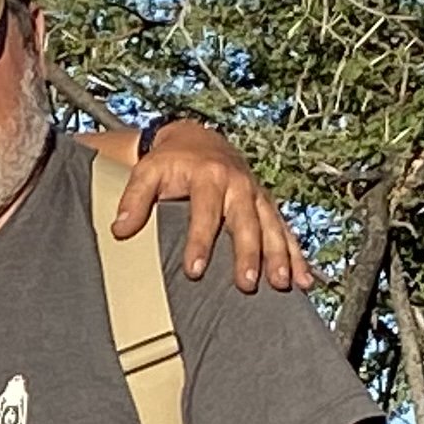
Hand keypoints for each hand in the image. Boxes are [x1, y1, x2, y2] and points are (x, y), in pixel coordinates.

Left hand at [106, 121, 315, 295]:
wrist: (198, 141)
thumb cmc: (170, 162)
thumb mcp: (147, 172)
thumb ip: (133, 199)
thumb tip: (120, 229)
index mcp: (209, 177)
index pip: (204, 212)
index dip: (199, 241)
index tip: (195, 269)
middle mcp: (238, 185)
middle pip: (245, 222)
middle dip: (248, 253)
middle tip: (247, 283)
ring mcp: (256, 196)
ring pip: (271, 227)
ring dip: (278, 256)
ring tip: (281, 283)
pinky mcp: (266, 206)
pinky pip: (285, 231)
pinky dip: (296, 255)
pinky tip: (304, 280)